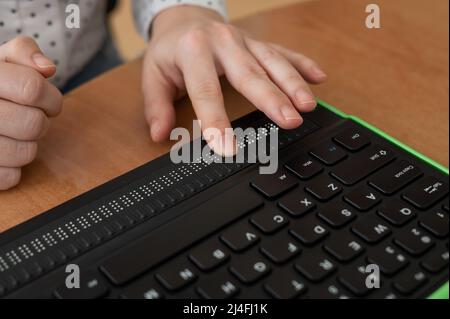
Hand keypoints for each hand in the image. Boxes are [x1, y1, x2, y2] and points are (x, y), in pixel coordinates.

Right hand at [0, 37, 61, 189]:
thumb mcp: (1, 60)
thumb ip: (24, 53)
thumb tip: (47, 68)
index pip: (32, 88)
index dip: (52, 98)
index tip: (49, 103)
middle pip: (33, 124)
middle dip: (42, 122)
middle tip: (30, 117)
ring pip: (25, 153)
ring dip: (29, 145)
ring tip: (14, 134)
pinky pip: (9, 178)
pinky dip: (13, 168)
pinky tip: (2, 151)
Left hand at [142, 6, 326, 154]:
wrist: (185, 17)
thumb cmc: (170, 50)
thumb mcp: (153, 75)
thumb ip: (157, 106)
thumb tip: (160, 134)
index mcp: (193, 50)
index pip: (206, 91)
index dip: (216, 121)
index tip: (227, 148)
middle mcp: (223, 42)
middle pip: (250, 74)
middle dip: (271, 99)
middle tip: (289, 121)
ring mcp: (245, 41)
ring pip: (273, 62)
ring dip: (293, 84)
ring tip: (308, 105)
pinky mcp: (258, 43)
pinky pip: (283, 52)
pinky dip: (302, 64)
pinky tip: (319, 77)